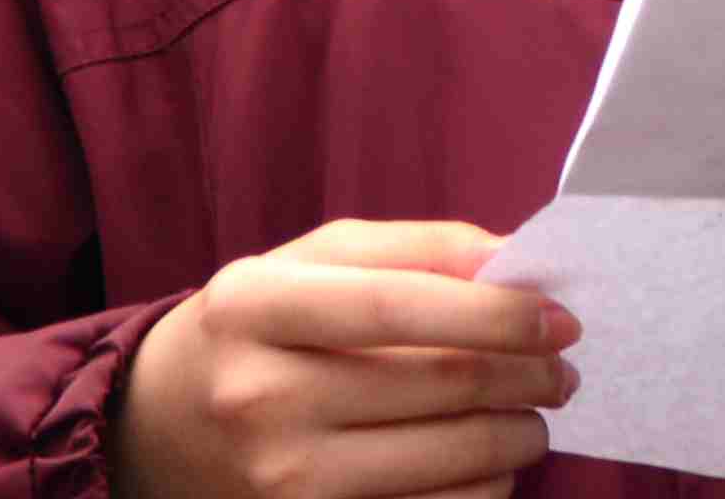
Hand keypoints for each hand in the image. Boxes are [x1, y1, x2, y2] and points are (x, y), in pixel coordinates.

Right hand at [103, 218, 570, 497]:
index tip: (557, 315)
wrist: (161, 429)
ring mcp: (286, 480)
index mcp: (252, 306)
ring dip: (520, 432)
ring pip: (454, 458)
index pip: (396, 305)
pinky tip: (489, 457)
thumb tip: (512, 259)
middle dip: (525, 372)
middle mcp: (262, 396)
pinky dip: (488, 484)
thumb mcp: (301, 266)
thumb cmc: (255, 333)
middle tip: (562, 364)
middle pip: (438, 384)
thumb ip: (406, 249)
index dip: (493, 312)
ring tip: (533, 410)